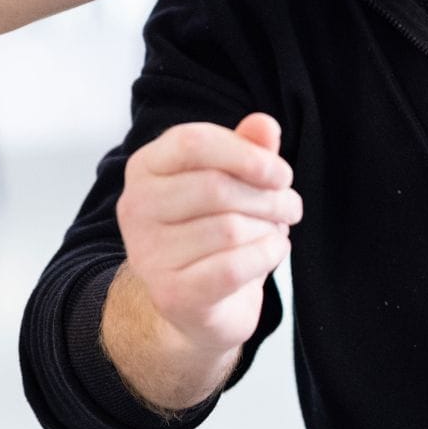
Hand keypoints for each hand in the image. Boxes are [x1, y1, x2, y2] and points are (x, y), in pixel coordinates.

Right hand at [115, 114, 299, 356]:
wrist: (197, 303)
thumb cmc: (215, 230)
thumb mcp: (234, 181)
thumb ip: (248, 149)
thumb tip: (264, 125)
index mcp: (146, 167)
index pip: (193, 142)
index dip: (246, 153)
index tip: (282, 173)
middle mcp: (136, 207)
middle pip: (216, 187)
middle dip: (269, 197)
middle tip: (291, 207)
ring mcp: (148, 253)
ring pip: (230, 229)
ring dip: (269, 228)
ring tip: (275, 231)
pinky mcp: (170, 294)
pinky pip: (233, 267)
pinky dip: (266, 255)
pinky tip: (272, 251)